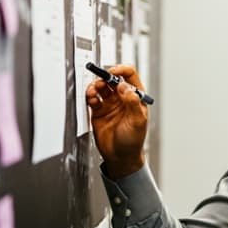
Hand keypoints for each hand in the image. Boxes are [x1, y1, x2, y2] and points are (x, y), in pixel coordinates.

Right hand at [85, 64, 147, 178]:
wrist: (120, 157)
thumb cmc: (133, 141)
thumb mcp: (137, 121)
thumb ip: (132, 102)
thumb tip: (124, 85)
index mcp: (136, 97)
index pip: (129, 76)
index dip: (121, 70)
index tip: (113, 71)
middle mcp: (122, 98)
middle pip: (113, 79)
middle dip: (106, 77)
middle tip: (101, 81)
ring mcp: (110, 104)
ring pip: (101, 87)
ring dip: (96, 85)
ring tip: (93, 90)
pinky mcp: (98, 111)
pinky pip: (93, 98)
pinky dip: (90, 95)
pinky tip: (91, 98)